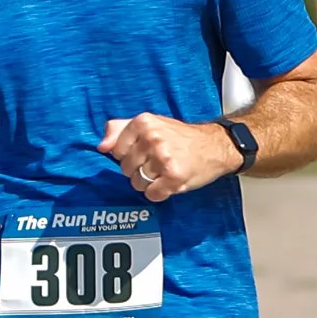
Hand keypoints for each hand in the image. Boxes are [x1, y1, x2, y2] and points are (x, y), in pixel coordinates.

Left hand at [98, 114, 238, 202]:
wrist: (215, 146)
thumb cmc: (180, 137)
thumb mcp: (150, 123)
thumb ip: (119, 129)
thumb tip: (101, 146)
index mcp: (143, 122)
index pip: (116, 151)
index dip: (128, 156)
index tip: (144, 152)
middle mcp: (153, 138)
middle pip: (125, 169)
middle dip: (138, 170)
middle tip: (157, 162)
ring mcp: (164, 158)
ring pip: (137, 183)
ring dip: (149, 183)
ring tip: (164, 172)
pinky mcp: (174, 177)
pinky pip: (152, 195)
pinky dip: (159, 193)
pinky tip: (169, 182)